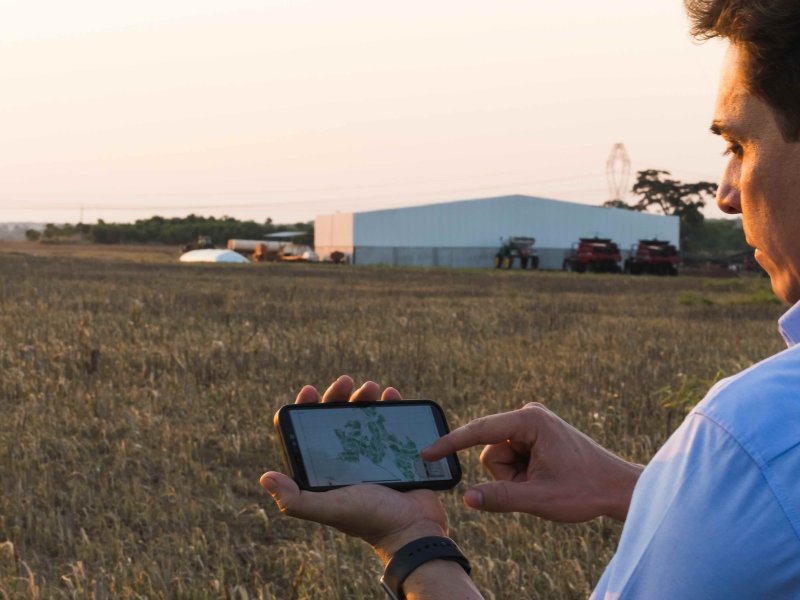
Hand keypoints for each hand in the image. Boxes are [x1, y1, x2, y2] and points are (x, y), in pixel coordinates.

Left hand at [261, 375, 448, 561]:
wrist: (414, 530)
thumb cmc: (370, 520)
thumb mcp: (330, 508)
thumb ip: (296, 499)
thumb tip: (264, 477)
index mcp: (325, 472)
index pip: (309, 434)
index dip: (306, 410)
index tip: (310, 391)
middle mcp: (346, 462)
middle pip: (337, 420)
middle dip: (338, 396)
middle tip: (346, 381)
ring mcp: (372, 456)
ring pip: (363, 417)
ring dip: (365, 397)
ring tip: (374, 387)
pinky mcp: (397, 453)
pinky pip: (391, 423)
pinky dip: (391, 406)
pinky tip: (392, 394)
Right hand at [423, 403, 642, 521]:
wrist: (617, 488)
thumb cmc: (585, 490)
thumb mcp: (539, 499)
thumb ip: (499, 497)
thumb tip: (466, 498)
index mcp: (530, 420)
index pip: (479, 431)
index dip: (450, 444)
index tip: (425, 453)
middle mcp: (529, 415)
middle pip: (490, 451)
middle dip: (507, 476)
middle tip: (536, 486)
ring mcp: (532, 424)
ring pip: (499, 457)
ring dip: (514, 477)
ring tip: (543, 482)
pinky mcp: (534, 434)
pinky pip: (511, 458)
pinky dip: (521, 474)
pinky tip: (544, 477)